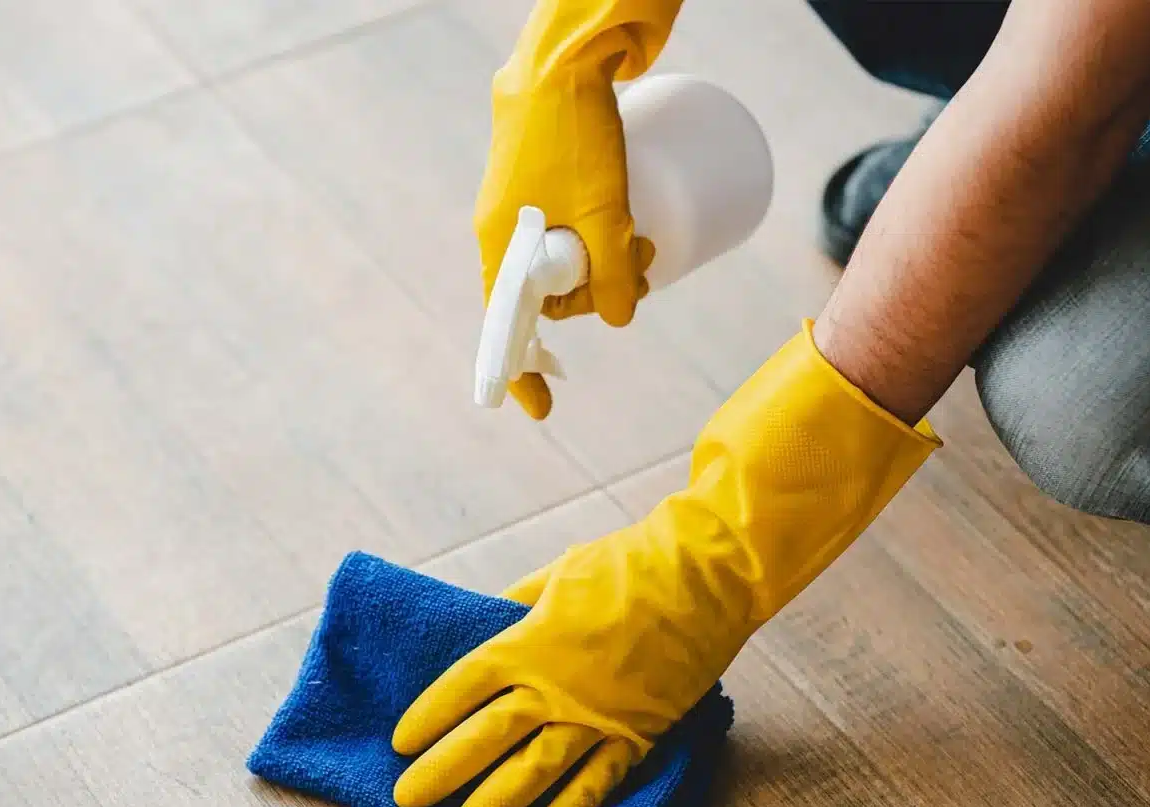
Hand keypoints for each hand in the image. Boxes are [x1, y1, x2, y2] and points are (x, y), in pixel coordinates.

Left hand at [393, 323, 939, 806]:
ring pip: (537, 770)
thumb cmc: (627, 564)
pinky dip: (574, 805)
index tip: (401, 741)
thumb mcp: (556, 574)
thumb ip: (517, 608)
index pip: (463, 686)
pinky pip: (602, 778)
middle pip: (485, 737)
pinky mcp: (640, 731)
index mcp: (530, 641)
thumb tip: (485, 625)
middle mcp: (557, 686)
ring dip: (496, 801)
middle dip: (442, 771)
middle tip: (407, 800)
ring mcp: (599, 714)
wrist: (706, 575)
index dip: (429, 716)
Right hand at [474, 0, 679, 418]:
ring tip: (649, 240)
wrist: (561, 55)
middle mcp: (503, 227)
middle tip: (647, 270)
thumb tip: (623, 319)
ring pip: (565, 258)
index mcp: (500, 243)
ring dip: (608, 262)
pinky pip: (567, 228)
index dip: (522, 370)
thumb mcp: (605, 211)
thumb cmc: (574, 131)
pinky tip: (630, 223)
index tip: (539, 408)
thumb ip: (615, 273)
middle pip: (549, 292)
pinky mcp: (542, 177)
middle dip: (599, 294)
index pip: (508, 326)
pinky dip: (599, 236)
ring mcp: (522, 202)